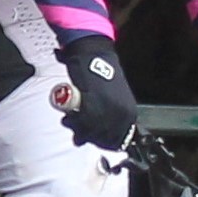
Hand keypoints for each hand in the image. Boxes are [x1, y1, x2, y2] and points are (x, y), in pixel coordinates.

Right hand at [54, 35, 138, 149]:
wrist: (93, 54)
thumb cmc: (100, 74)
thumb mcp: (113, 99)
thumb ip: (108, 117)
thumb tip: (97, 134)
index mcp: (129, 113)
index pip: (117, 140)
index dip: (102, 142)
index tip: (91, 140)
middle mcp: (121, 114)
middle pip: (103, 138)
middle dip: (88, 137)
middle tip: (77, 132)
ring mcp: (107, 110)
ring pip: (91, 132)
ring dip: (78, 129)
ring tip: (70, 121)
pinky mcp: (92, 105)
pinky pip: (81, 122)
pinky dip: (73, 121)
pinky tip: (68, 117)